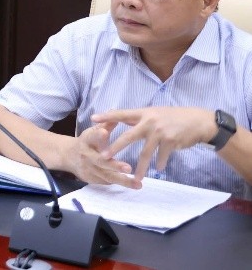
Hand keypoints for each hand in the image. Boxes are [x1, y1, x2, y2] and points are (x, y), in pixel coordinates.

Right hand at [60, 123, 137, 187]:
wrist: (68, 156)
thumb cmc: (87, 142)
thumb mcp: (92, 132)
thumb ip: (105, 125)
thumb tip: (115, 112)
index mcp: (86, 140)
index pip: (91, 137)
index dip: (98, 135)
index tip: (105, 132)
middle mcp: (86, 155)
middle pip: (100, 161)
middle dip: (114, 165)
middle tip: (129, 168)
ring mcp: (88, 168)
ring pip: (106, 175)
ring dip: (122, 180)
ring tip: (138, 184)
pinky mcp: (91, 179)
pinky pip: (106, 182)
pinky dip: (119, 183)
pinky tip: (132, 185)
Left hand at [92, 106, 215, 183]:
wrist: (198, 121)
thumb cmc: (174, 117)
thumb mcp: (155, 113)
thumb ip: (139, 118)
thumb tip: (122, 119)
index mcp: (143, 113)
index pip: (121, 114)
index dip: (107, 116)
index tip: (93, 119)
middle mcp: (149, 122)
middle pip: (128, 136)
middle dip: (115, 147)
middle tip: (104, 157)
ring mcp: (160, 132)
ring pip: (145, 153)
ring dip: (140, 167)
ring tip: (135, 178)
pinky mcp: (170, 142)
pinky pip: (161, 157)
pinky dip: (159, 163)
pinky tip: (158, 168)